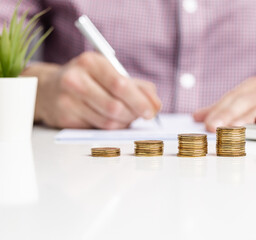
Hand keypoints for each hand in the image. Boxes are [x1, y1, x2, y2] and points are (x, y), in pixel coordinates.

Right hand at [23, 52, 161, 128]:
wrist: (49, 88)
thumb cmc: (88, 79)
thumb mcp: (110, 73)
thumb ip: (137, 87)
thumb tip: (156, 105)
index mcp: (91, 62)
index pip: (120, 85)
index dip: (139, 101)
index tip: (152, 111)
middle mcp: (75, 79)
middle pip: (115, 106)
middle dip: (134, 114)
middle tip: (142, 115)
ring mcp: (67, 100)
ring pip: (108, 121)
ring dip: (124, 122)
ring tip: (126, 115)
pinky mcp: (65, 119)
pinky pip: (98, 129)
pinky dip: (111, 128)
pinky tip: (111, 119)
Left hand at [193, 73, 255, 131]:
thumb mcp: (250, 97)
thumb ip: (224, 108)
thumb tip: (198, 116)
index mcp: (248, 87)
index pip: (228, 99)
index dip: (214, 109)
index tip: (198, 121)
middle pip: (239, 100)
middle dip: (224, 113)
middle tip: (210, 126)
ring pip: (254, 104)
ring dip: (240, 116)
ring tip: (227, 128)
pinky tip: (254, 127)